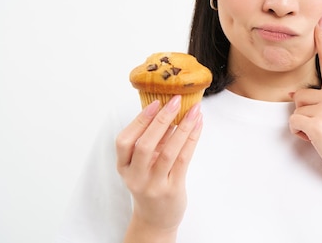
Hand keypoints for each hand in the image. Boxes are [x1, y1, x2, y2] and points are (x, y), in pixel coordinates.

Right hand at [116, 95, 202, 233]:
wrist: (156, 219)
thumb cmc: (150, 184)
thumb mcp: (143, 164)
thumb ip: (152, 141)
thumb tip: (168, 109)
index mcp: (124, 167)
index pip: (124, 141)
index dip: (139, 120)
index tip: (155, 102)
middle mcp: (135, 177)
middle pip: (144, 145)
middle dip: (161, 120)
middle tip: (176, 101)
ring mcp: (153, 185)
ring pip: (167, 152)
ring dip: (182, 128)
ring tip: (194, 111)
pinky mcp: (172, 190)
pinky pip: (183, 160)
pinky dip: (191, 139)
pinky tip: (198, 126)